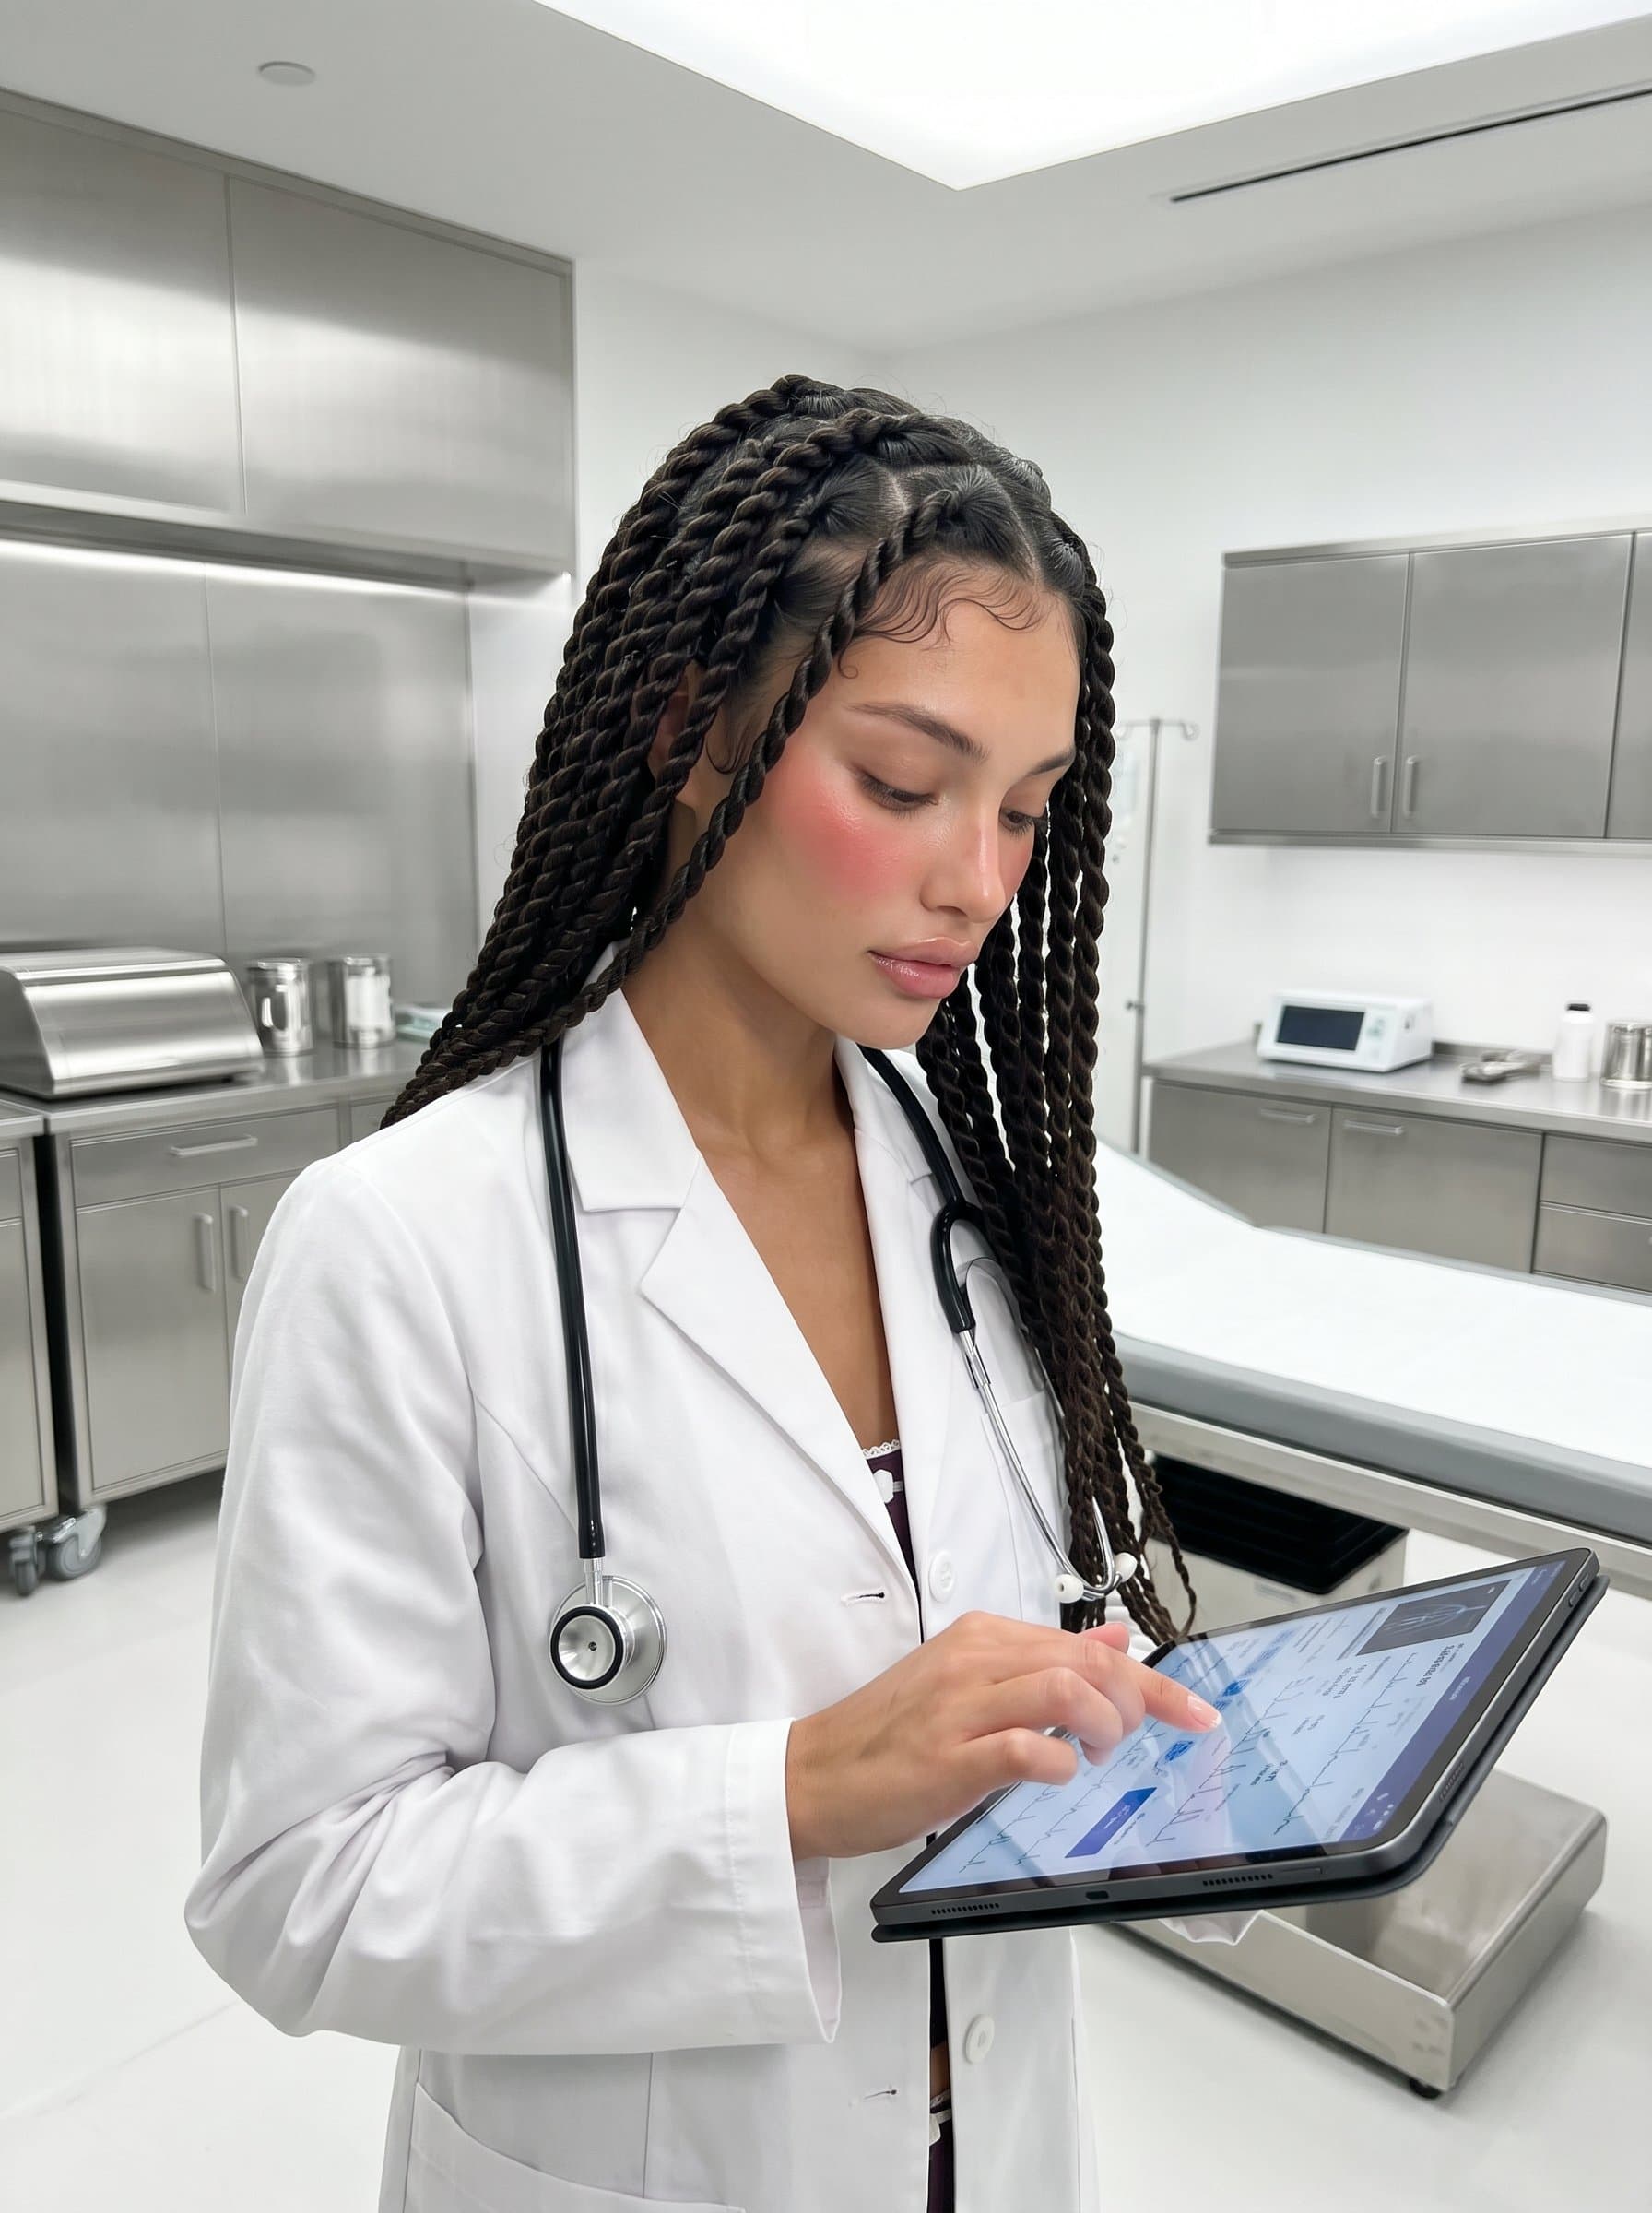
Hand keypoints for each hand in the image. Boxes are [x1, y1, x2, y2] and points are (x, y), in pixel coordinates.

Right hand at [784, 1611, 1221, 1861]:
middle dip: (1142, 1703)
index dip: (1153, 1681)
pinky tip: (1058, 1774)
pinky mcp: (947, 1757)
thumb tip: (1115, 1639)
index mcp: (981, 1637)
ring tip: (1099, 1754)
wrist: (812, 1775)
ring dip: (1105, 1726)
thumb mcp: (968, 1680)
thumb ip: (1042, 1660)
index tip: (1194, 1712)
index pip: (1088, 1644)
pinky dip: (1059, 1763)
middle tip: (1142, 1740)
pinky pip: (1026, 1748)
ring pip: (1065, 1690)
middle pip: (1088, 1662)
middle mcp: (973, 1660)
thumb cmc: (889, 1737)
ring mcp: (959, 1707)